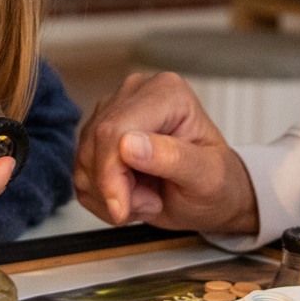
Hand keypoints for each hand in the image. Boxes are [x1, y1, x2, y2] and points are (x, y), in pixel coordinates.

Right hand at [73, 72, 258, 232]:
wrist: (212, 197)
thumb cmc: (219, 183)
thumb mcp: (208, 176)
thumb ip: (172, 158)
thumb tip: (129, 145)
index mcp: (166, 93)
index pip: (116, 128)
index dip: (112, 173)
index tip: (122, 207)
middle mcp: (135, 95)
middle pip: (95, 144)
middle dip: (114, 187)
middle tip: (150, 203)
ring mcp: (113, 115)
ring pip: (83, 162)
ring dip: (110, 195)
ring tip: (148, 197)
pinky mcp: (98, 140)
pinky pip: (80, 175)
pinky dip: (102, 198)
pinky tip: (132, 195)